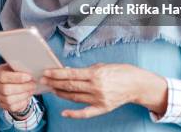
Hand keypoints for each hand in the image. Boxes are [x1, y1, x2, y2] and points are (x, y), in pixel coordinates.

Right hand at [0, 64, 36, 117]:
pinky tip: (27, 97)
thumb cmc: (16, 73)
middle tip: (33, 85)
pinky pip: (12, 107)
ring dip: (23, 95)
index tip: (29, 77)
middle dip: (22, 88)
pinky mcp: (2, 105)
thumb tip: (32, 71)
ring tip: (31, 90)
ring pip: (9, 100)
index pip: (3, 76)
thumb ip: (21, 67)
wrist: (14, 83)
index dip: (17, 77)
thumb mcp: (17, 67)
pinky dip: (21, 103)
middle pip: (6, 89)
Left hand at [41, 63, 166, 118]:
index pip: (70, 74)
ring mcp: (99, 99)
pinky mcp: (103, 108)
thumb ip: (86, 70)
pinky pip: (86, 113)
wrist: (137, 84)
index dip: (56, 74)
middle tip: (44, 80)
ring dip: (61, 94)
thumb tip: (69, 72)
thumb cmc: (120, 71)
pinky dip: (74, 114)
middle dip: (54, 83)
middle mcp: (96, 87)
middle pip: (70, 86)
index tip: (46, 72)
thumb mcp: (102, 65)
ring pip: (75, 98)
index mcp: (95, 74)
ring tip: (52, 90)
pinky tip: (64, 112)